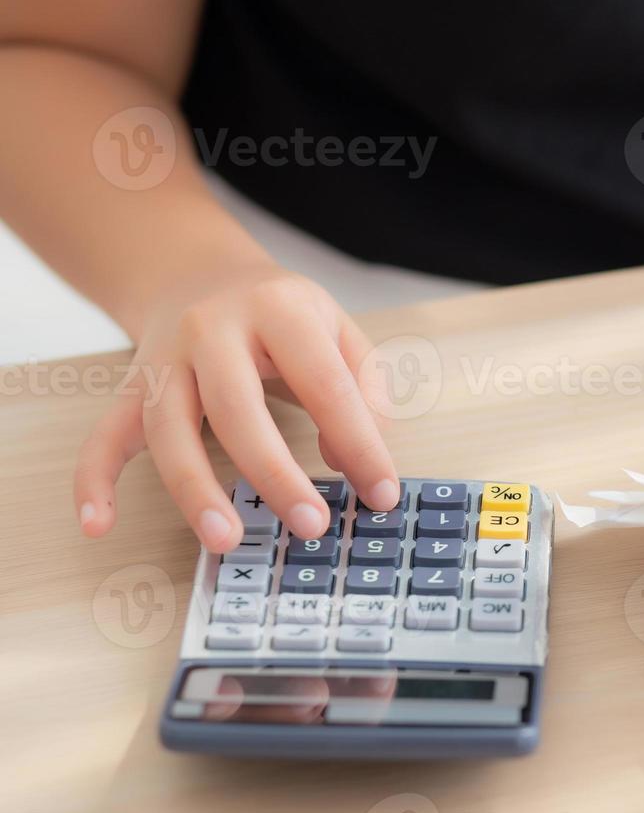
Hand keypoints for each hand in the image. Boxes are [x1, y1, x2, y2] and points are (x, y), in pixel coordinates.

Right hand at [75, 260, 399, 551]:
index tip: (381, 493)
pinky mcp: (131, 387)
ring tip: (226, 540)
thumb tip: (350, 456)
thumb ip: (363, 387)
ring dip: (194, 490)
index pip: (325, 384)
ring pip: (168, 430)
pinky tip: (98, 524)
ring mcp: (164, 359)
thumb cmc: (282, 315)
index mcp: (279, 310)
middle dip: (275, 474)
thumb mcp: (339, 329)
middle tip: (311, 525)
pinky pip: (104, 435)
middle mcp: (213, 329)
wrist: (200, 272)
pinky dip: (93, 481)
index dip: (359, 443)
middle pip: (237, 409)